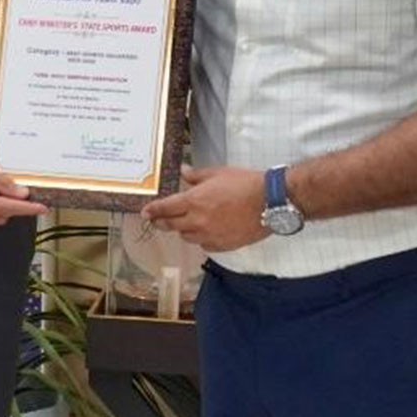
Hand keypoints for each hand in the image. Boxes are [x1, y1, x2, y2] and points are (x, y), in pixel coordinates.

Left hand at [141, 165, 267, 251]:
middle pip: (171, 226)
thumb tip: (183, 171)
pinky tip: (205, 233)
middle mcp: (197, 221)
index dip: (153, 211)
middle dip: (162, 222)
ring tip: (184, 224)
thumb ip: (196, 176)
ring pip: (186, 237)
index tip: (145, 213)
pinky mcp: (223, 245)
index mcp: (193, 201)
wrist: (270, 201)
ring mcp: (210, 236)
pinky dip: (201, 239)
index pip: (164, 209)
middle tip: (158, 220)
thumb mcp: (218, 173)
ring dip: (182, 230)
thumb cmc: (245, 183)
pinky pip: (204, 245)